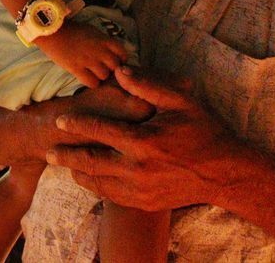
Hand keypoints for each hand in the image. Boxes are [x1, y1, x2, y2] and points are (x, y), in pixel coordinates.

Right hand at [33, 21, 129, 87]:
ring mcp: (88, 60)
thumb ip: (103, 41)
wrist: (52, 32)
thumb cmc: (71, 30)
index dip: (120, 59)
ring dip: (101, 76)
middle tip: (103, 68)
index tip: (116, 61)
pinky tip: (87, 78)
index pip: (122, 52)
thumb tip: (110, 51)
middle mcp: (99, 50)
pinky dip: (92, 83)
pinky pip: (92, 83)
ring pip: (104, 75)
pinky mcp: (77, 69)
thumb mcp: (92, 31)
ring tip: (94, 73)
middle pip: (115, 66)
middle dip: (111, 69)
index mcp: (103, 39)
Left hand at [47, 66, 243, 210]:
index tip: (60, 120)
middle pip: (92, 163)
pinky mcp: (146, 203)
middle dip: (68, 157)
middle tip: (49, 152)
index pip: (101, 132)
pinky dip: (98, 188)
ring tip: (65, 166)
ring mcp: (141, 190)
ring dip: (80, 174)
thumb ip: (147, 86)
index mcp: (144, 142)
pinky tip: (91, 180)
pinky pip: (113, 197)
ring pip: (100, 184)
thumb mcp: (180, 101)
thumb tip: (120, 70)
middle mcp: (138, 169)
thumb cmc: (203, 131)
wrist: (224, 172)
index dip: (78, 125)